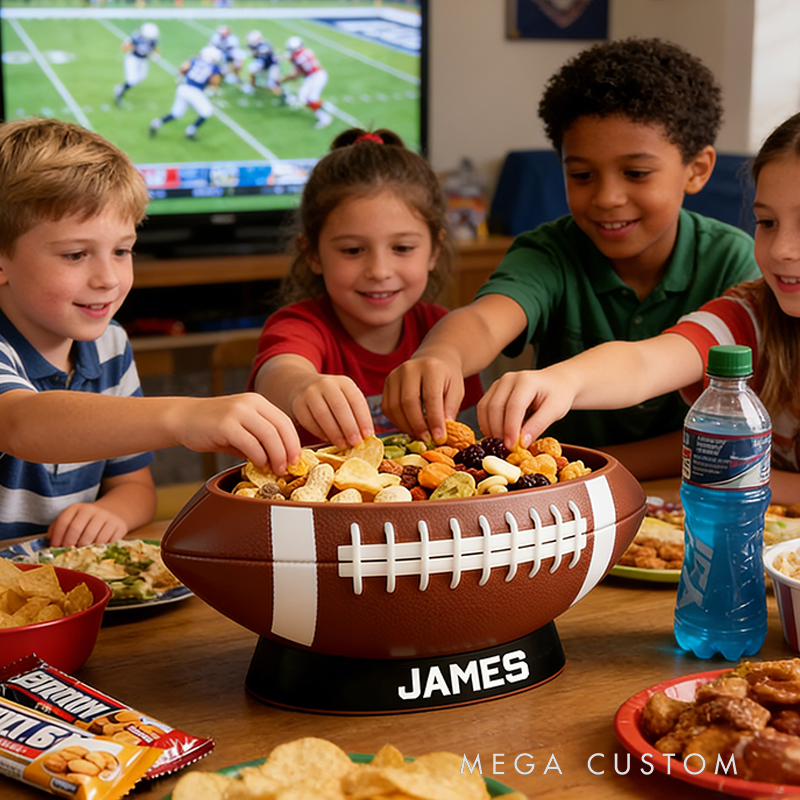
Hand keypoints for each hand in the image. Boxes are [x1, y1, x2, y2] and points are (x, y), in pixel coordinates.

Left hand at [48, 503, 127, 547]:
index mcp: (77, 508)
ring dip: (84, 549)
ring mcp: (107, 517)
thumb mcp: (73, 519)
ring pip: (91, 538)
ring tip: (81, 554)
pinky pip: (106, 542)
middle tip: (68, 554)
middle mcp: (92, 510)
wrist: (115, 511)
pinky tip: (95, 550)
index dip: (57, 537)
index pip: (63, 522)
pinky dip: (99, 549)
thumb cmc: (88, 520)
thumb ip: (58, 528)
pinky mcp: (119, 526)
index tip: (55, 548)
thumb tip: (48, 543)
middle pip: (76, 530)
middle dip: (69, 545)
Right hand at [171, 393, 300, 473]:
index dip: (293, 442)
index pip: (284, 421)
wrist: (182, 418)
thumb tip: (280, 460)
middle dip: (288, 451)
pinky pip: (250, 443)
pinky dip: (258, 457)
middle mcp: (250, 403)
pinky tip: (257, 464)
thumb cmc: (212, 426)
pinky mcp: (225, 425)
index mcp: (257, 402)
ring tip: (275, 470)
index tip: (296, 459)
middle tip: (288, 468)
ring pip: (268, 435)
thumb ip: (259, 439)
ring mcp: (237, 412)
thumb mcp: (241, 427)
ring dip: (276, 456)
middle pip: (280, 428)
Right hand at [286, 374, 373, 449]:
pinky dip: (321, 433)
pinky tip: (330, 440)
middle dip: (349, 427)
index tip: (368, 435)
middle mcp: (326, 384)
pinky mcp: (298, 405)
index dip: (363, 419)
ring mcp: (310, 393)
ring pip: (323, 415)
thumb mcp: (346, 398)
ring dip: (335, 433)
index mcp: (344, 382)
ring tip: (343, 445)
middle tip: (356, 443)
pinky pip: (310, 422)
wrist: (302, 386)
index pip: (356, 400)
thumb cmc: (332, 398)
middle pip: (339, 407)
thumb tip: (366, 437)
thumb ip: (356, 414)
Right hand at [382, 356, 463, 444]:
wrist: (433, 360)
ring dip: (406, 427)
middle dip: (418, 426)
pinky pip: (387, 408)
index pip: (430, 397)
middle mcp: (409, 369)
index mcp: (430, 367)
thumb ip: (450, 409)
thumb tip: (441, 432)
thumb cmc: (446, 377)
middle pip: (408, 402)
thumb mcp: (456, 390)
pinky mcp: (386, 385)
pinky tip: (410, 428)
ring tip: (420, 436)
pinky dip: (398, 422)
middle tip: (427, 440)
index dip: (434, 420)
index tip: (439, 438)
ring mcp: (394, 376)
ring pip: (394, 407)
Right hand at [477, 369, 575, 450]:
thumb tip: (522, 442)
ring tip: (502, 442)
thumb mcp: (555, 410)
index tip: (512, 446)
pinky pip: (483, 408)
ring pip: (485, 408)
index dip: (510, 428)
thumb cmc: (558, 394)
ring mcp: (498, 384)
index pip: (513, 406)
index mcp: (526, 381)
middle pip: (495, 407)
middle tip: (506, 448)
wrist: (556, 382)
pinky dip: (486, 424)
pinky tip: (497, 434)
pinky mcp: (493, 391)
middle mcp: (509, 379)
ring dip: (490, 428)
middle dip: (498, 430)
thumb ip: (538, 425)